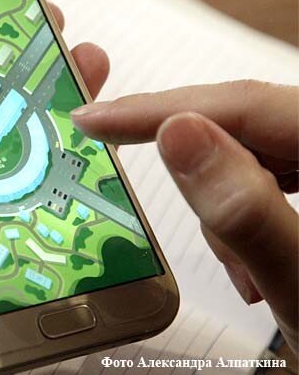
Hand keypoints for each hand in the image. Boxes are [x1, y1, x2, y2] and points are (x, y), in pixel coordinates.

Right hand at [72, 81, 298, 351]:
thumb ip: (246, 213)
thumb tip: (177, 134)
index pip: (252, 104)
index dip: (163, 107)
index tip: (96, 120)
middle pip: (256, 123)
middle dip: (198, 166)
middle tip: (137, 186)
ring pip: (261, 149)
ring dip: (226, 202)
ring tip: (239, 270)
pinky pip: (278, 175)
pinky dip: (247, 212)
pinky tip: (253, 257)